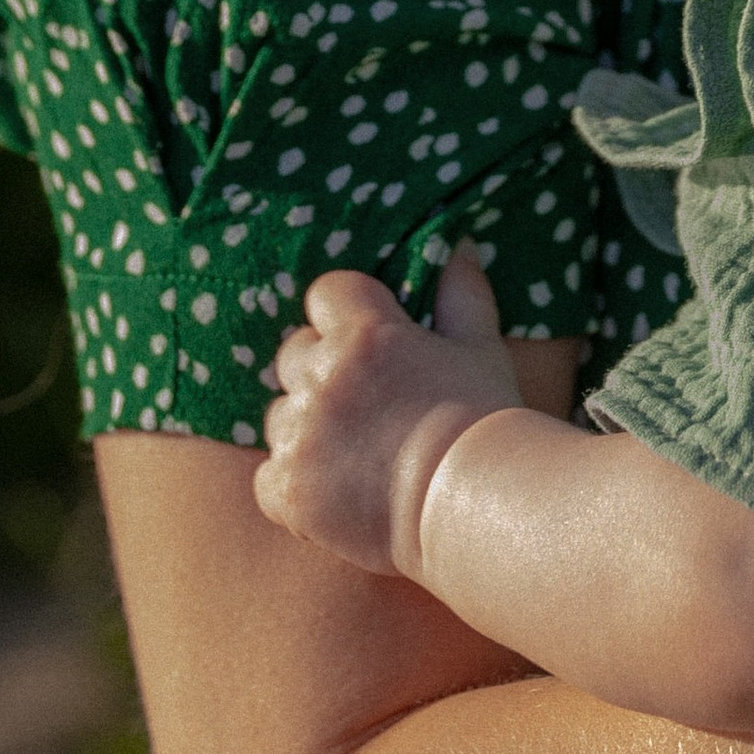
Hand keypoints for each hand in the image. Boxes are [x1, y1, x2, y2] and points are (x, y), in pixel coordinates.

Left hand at [255, 243, 525, 578]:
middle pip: (295, 355)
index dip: (345, 317)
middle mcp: (321, 375)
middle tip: (367, 408)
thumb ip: (462, 295)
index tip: (371, 345)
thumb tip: (458, 246)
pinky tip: (336, 496)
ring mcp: (300, 433)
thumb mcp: (481, 349)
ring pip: (280, 417)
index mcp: (365, 332)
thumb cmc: (486, 423)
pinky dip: (294, 487)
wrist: (478, 508)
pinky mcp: (288, 488)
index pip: (326, 293)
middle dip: (322, 374)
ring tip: (355, 457)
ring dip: (306, 431)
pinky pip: (268, 477)